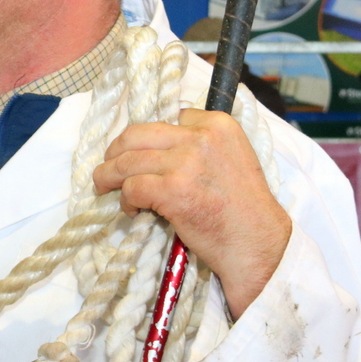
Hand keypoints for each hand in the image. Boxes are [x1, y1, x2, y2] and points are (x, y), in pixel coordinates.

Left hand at [93, 108, 291, 317]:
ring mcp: (185, 162)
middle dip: (115, 151)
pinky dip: (125, 200)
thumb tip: (160, 147)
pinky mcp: (172, 190)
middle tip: (109, 166)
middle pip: (137, 134)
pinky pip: (131, 187)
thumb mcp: (232, 157)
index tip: (145, 154)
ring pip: (126, 161)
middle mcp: (200, 137)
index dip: (151, 139)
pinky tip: (132, 209)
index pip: (169, 119)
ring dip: (108, 175)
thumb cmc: (243, 207)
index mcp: (218, 124)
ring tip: (105, 187)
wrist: (256, 242)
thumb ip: (202, 144)